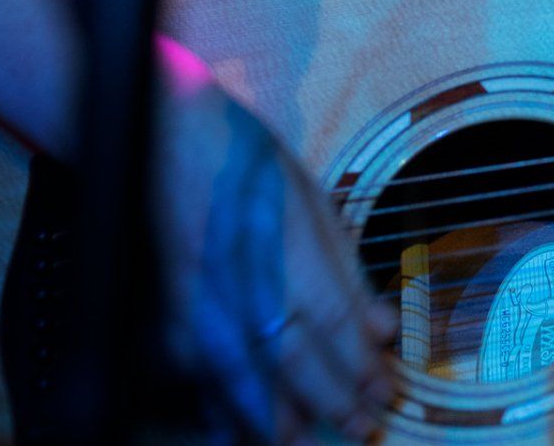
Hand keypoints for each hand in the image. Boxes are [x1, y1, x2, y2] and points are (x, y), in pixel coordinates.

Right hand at [154, 81, 397, 441]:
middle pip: (294, 364)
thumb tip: (381, 325)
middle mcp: (245, 289)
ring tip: (304, 442)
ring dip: (277, 418)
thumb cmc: (248, 159)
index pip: (335, 328)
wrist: (165, 138)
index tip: (387, 394)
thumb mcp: (314, 198)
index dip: (362, 369)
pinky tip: (239, 427)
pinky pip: (197, 374)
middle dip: (332, 402)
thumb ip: (345, 268)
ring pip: (242, 380)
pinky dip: (221, 405)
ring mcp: (201, 307)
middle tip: (364, 429)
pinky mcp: (167, 314)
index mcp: (289, 255)